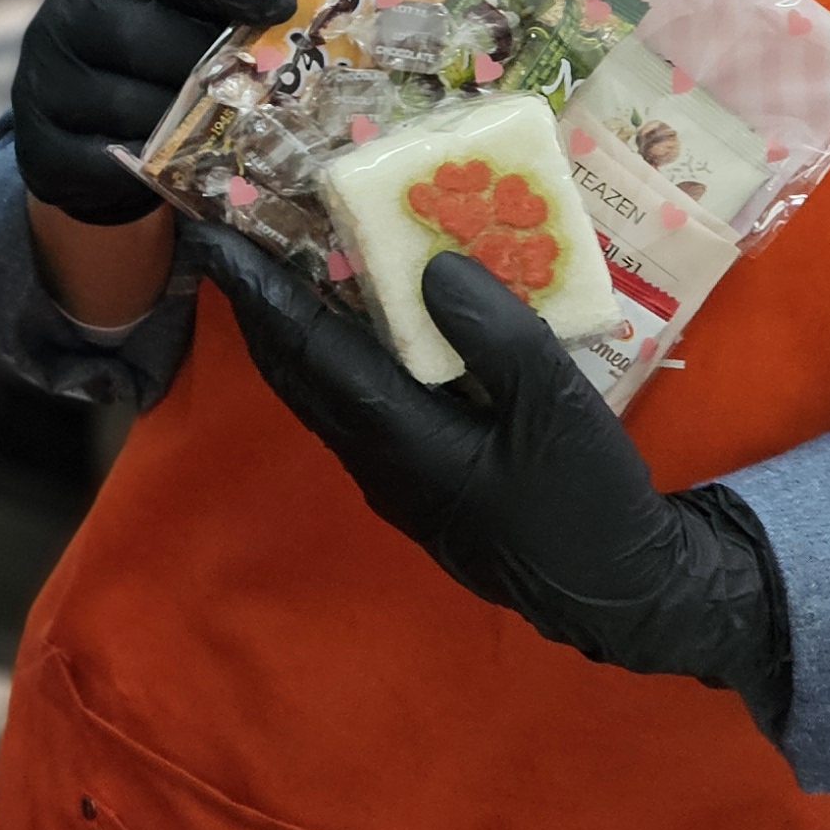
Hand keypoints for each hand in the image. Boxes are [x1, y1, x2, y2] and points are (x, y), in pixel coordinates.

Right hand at [10, 0, 297, 224]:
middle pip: (144, 37)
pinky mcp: (41, 150)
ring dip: (194, 123)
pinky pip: (113, 162)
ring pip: (134, 107)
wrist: (77, 128)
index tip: (280, 0)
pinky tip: (193, 164)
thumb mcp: (178, 10)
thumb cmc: (147, 55)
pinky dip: (160, 166)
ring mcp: (43, 87)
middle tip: (269, 84)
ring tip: (243, 127)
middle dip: (215, 63)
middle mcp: (60, 20)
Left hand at [209, 230, 792, 722]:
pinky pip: (355, 405)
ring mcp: (393, 477)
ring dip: (295, 330)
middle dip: (260, 307)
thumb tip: (433, 268)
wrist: (615, 590)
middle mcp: (378, 461)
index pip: (311, 355)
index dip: (261, 294)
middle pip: (297, 374)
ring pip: (321, 393)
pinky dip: (337, 354)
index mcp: (403, 439)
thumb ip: (497, 336)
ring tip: (282, 268)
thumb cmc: (587, 499)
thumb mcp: (556, 408)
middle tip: (233, 240)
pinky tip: (360, 323)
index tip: (215, 240)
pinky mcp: (418, 480)